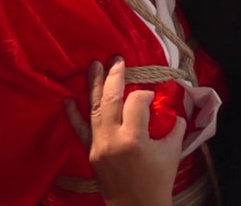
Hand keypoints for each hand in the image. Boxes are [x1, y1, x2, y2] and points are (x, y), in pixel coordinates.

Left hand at [65, 57, 185, 205]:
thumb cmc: (158, 181)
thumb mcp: (172, 152)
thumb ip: (174, 126)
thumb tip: (173, 106)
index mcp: (134, 139)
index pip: (136, 102)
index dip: (145, 94)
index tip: (152, 97)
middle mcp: (112, 139)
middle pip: (111, 100)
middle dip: (115, 77)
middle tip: (117, 59)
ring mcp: (98, 145)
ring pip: (94, 109)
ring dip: (94, 85)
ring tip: (94, 65)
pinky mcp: (90, 152)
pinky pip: (79, 130)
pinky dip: (72, 114)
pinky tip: (66, 99)